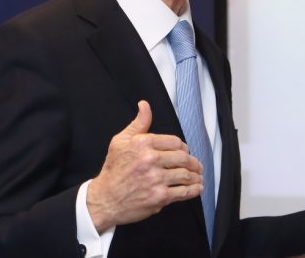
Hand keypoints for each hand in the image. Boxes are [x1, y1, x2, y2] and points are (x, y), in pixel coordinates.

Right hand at [87, 100, 203, 231]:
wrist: (105, 199)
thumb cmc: (113, 170)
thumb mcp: (120, 141)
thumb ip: (138, 123)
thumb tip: (144, 105)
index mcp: (143, 144)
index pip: (175, 142)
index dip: (183, 147)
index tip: (185, 152)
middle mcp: (150, 160)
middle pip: (183, 158)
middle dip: (193, 162)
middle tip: (196, 165)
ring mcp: (156, 179)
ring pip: (186, 175)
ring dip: (196, 176)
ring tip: (198, 177)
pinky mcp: (160, 196)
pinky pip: (183, 192)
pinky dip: (194, 190)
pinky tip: (197, 188)